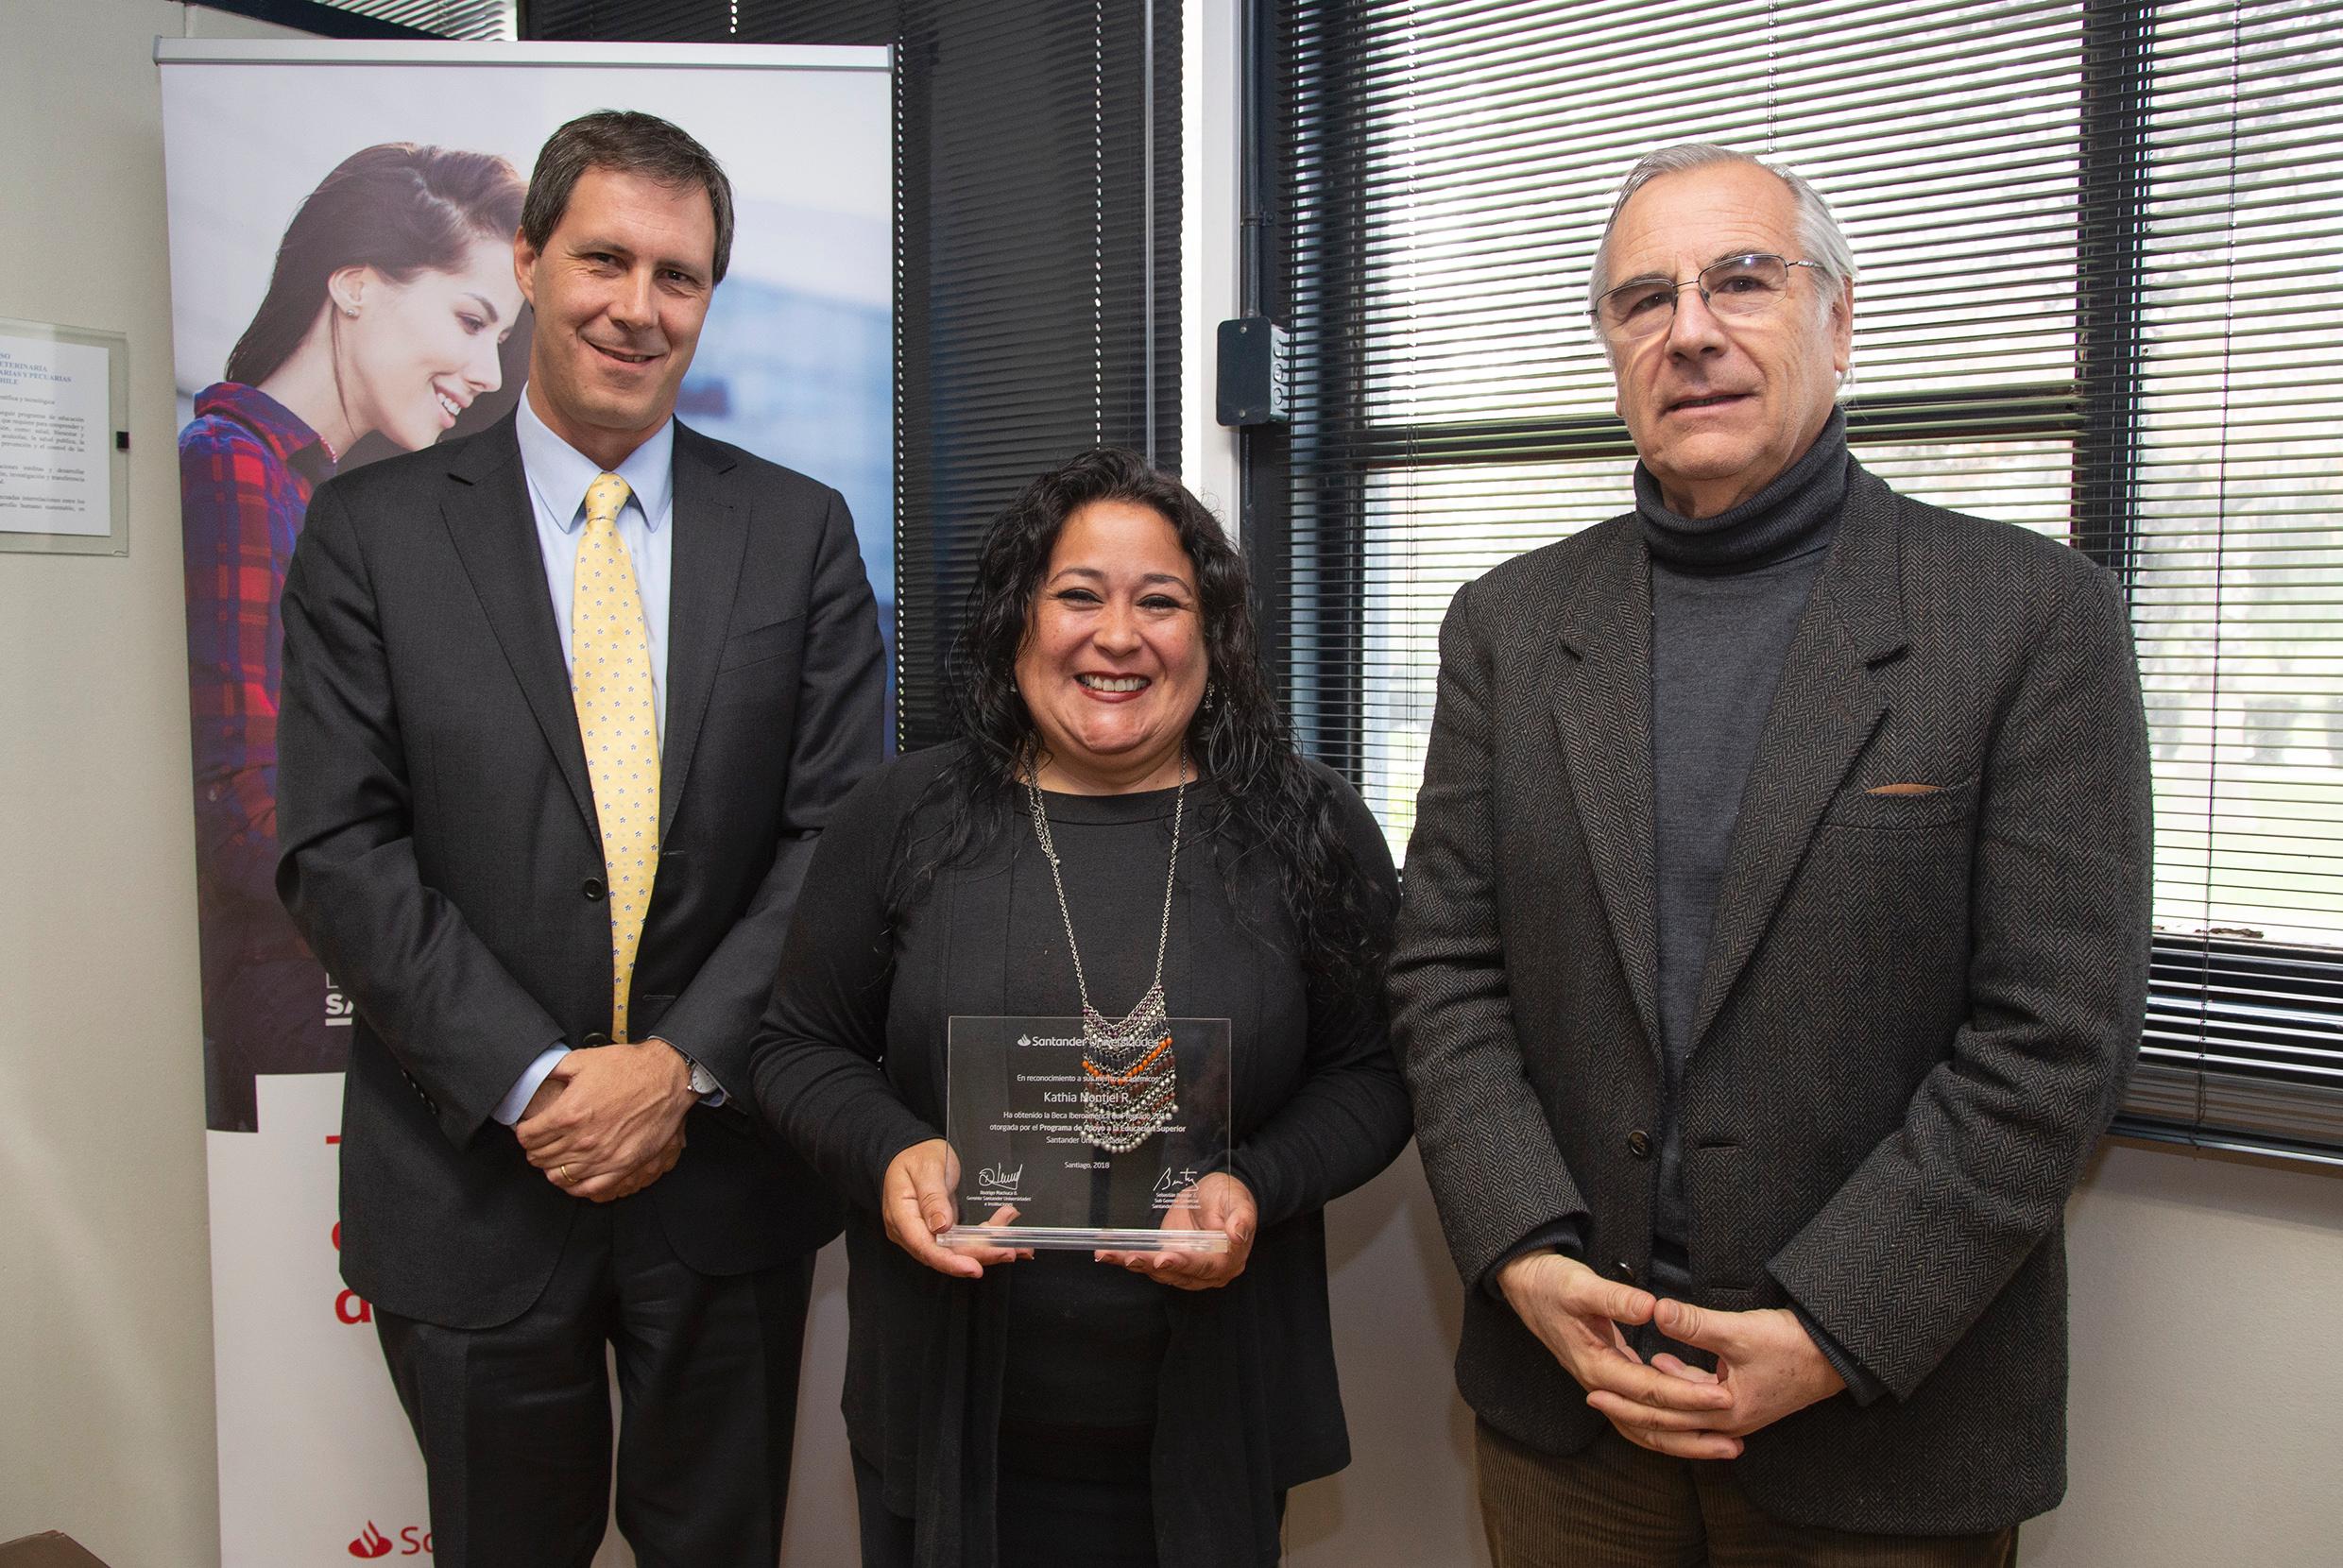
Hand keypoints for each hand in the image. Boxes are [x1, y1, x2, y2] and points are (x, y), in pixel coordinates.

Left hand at [517, 1038, 694, 1200]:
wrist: (666, 1077)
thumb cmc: (628, 1067)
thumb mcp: (583, 1060)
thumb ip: (553, 1070)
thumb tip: (534, 1076)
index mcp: (568, 1113)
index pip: (527, 1136)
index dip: (523, 1132)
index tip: (527, 1129)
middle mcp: (582, 1139)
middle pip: (540, 1157)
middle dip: (534, 1149)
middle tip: (539, 1142)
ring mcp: (602, 1156)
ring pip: (558, 1175)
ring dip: (551, 1166)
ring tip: (554, 1157)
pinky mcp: (622, 1166)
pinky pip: (588, 1188)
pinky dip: (574, 1185)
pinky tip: (572, 1176)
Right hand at [881, 1139, 1027, 1278]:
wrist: (916, 1150)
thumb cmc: (917, 1157)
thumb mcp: (927, 1170)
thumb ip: (933, 1198)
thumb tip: (941, 1226)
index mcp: (901, 1217)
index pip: (925, 1247)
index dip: (951, 1262)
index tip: (974, 1267)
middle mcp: (912, 1232)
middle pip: (945, 1253)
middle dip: (980, 1255)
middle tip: (1008, 1251)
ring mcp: (927, 1232)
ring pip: (958, 1250)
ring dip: (988, 1248)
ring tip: (1016, 1245)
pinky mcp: (941, 1231)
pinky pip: (963, 1241)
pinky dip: (985, 1240)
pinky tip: (1004, 1235)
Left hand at [1097, 1172, 1256, 1290]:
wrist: (1218, 1193)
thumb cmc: (1231, 1195)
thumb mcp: (1239, 1200)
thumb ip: (1241, 1219)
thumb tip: (1237, 1235)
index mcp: (1228, 1259)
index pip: (1204, 1265)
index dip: (1183, 1263)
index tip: (1164, 1258)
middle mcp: (1207, 1271)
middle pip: (1177, 1273)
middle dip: (1151, 1265)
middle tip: (1131, 1257)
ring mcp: (1186, 1267)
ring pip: (1158, 1271)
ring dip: (1133, 1264)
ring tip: (1110, 1255)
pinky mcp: (1169, 1259)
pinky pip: (1148, 1263)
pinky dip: (1126, 1259)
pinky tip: (1107, 1254)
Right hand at [1497, 1252, 1734, 1456]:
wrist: (1526, 1287)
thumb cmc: (1552, 1284)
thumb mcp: (1580, 1285)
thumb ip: (1615, 1298)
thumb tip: (1651, 1308)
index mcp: (1596, 1365)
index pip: (1650, 1391)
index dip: (1688, 1397)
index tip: (1724, 1397)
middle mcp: (1601, 1384)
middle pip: (1651, 1424)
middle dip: (1694, 1435)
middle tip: (1735, 1443)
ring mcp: (1605, 1386)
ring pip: (1647, 1428)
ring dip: (1685, 1441)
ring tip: (1724, 1446)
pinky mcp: (1611, 1379)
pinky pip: (1642, 1416)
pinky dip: (1669, 1427)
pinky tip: (1695, 1426)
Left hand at [1582, 1300, 1844, 1457]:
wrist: (1836, 1356)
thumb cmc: (1792, 1345)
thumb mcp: (1739, 1330)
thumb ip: (1694, 1323)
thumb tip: (1655, 1310)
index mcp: (1724, 1412)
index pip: (1663, 1413)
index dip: (1626, 1398)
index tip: (1594, 1386)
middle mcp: (1728, 1424)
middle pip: (1668, 1423)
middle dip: (1629, 1409)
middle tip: (1593, 1395)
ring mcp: (1736, 1418)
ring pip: (1682, 1418)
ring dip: (1651, 1404)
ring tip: (1618, 1387)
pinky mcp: (1742, 1404)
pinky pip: (1698, 1407)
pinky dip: (1675, 1394)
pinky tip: (1662, 1368)